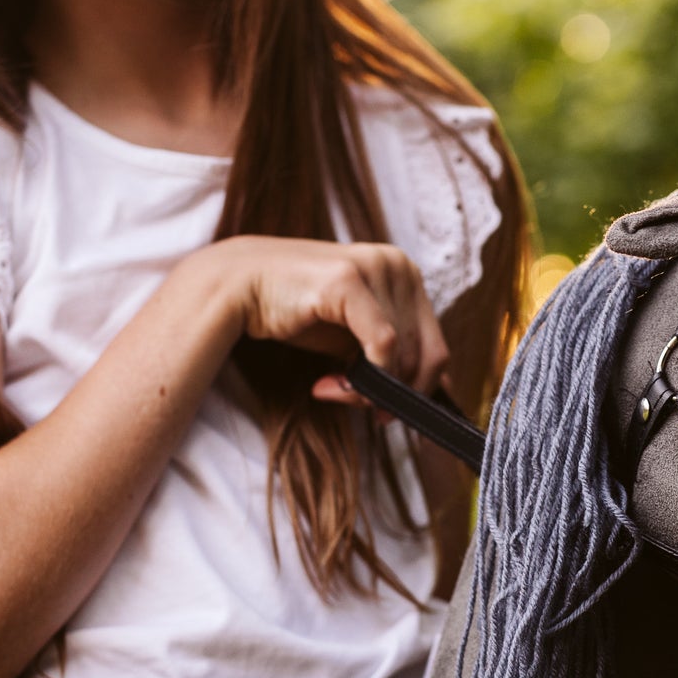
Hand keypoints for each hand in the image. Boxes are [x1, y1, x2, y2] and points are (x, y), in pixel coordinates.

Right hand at [215, 234, 449, 400]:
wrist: (241, 287)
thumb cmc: (298, 312)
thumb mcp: (353, 338)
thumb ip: (390, 357)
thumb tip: (431, 395)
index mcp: (406, 273)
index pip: (436, 346)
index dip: (418, 389)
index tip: (390, 412)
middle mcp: (399, 264)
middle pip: (423, 354)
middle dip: (391, 392)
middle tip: (355, 404)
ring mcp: (375, 268)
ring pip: (401, 354)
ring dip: (368, 389)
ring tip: (334, 389)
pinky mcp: (349, 280)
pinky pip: (381, 345)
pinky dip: (363, 378)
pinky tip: (328, 384)